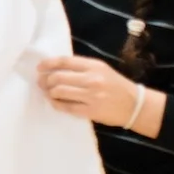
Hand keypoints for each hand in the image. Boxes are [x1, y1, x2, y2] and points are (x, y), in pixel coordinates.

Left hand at [35, 55, 162, 132]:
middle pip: (58, 77)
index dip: (48, 63)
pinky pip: (66, 107)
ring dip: (49, 92)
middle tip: (41, 82)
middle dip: (45, 80)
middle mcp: (91, 79)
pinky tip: (54, 102)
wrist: (134, 104)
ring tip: (47, 92)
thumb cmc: (116, 84)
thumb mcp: (102, 69)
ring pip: (59, 92)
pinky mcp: (90, 111)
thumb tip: (56, 68)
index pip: (65, 62)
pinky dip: (56, 104)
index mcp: (94, 66)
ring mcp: (90, 96)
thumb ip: (81, 67)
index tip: (39, 67)